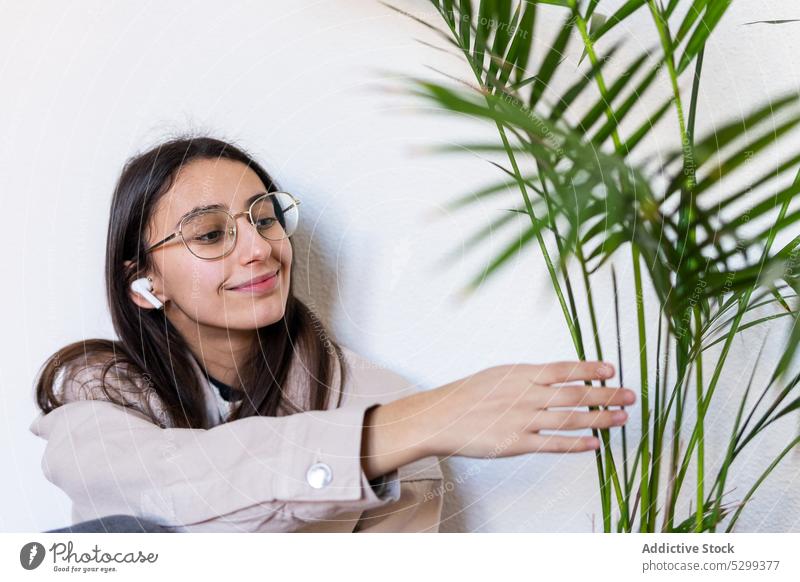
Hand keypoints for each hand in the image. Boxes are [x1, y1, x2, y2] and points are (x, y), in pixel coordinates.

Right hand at [413, 360, 634, 457]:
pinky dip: (576, 444)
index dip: (590, 368)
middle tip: (630, 395)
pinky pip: (553, 444)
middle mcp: (525, 394)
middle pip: (575, 393)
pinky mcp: (516, 443)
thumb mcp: (498, 375)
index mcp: (521, 374)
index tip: (612, 369)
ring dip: (600, 419)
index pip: (564, 368)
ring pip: (570, 418)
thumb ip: (527, 377)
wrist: (439, 417)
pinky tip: (594, 444)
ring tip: (622, 418)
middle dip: (606, 394)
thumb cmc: (467, 395)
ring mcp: (522, 419)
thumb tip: (556, 377)